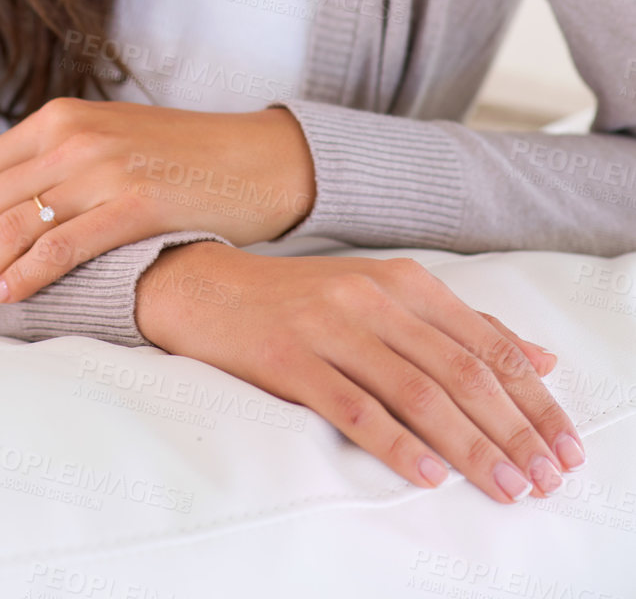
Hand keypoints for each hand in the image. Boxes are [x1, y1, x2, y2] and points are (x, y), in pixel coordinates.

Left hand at [0, 97, 315, 313]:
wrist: (256, 158)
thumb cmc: (179, 159)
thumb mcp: (105, 141)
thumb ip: (52, 164)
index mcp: (58, 117)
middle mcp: (73, 136)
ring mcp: (104, 169)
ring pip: (12, 226)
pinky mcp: (136, 204)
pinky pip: (63, 244)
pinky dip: (25, 275)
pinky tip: (5, 297)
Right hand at [134, 240, 587, 506]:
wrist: (203, 286)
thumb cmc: (301, 300)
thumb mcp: (383, 296)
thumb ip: (460, 325)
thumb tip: (540, 359)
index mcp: (403, 281)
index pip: (486, 346)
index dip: (533, 399)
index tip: (564, 446)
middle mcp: (372, 297)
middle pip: (461, 371)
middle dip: (512, 430)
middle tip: (544, 479)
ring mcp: (329, 325)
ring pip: (416, 391)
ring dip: (468, 446)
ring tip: (503, 485)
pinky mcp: (287, 358)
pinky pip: (351, 406)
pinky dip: (395, 443)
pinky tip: (427, 475)